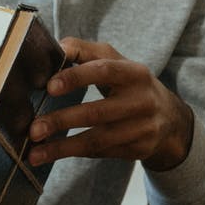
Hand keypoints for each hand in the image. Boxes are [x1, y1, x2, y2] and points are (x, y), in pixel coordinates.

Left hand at [26, 39, 195, 171]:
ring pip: (97, 140)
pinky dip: (72, 154)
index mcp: (135, 73)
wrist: (170, 118)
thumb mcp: (115, 62)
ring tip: (34, 151)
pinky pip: (101, 153)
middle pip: (97, 112)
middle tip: (34, 128)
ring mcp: (143, 128)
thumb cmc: (130, 84)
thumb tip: (56, 49)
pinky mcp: (139, 150)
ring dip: (62, 147)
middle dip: (62, 120)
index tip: (49, 87)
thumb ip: (84, 51)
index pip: (104, 71)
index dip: (76, 77)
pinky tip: (50, 155)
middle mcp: (142, 101)